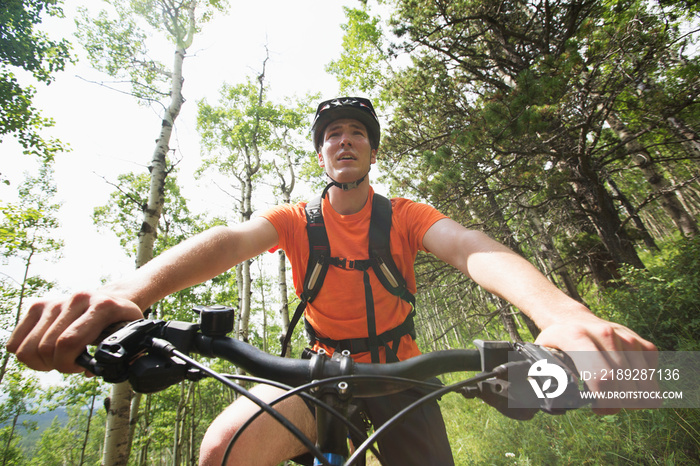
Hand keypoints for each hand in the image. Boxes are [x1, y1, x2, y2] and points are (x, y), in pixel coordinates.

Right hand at [6, 291, 143, 373]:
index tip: (79, 367)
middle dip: (56, 365)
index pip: (69, 342)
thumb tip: (97, 371)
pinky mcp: (39, 305)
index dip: (67, 364)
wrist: (114, 297)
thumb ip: (126, 355)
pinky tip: (45, 352)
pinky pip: (16, 342)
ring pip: (27, 347)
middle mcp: (78, 299)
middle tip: (70, 364)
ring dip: (40, 362)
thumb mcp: (132, 336)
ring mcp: (56, 300)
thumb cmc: (122, 322)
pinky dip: (26, 354)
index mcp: (103, 306)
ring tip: (58, 359)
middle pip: (46, 347)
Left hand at [534, 316, 658, 413]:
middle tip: (604, 406)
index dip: (605, 402)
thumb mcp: (542, 356)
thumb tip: (548, 399)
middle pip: (623, 384)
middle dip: (617, 404)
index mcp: (576, 336)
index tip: (598, 409)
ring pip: (642, 383)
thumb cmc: (557, 344)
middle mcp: (604, 334)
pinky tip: (625, 382)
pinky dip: (642, 386)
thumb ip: (542, 376)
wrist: (573, 320)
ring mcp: (626, 337)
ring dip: (632, 399)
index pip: (601, 376)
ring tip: (614, 396)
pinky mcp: (643, 343)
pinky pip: (651, 376)